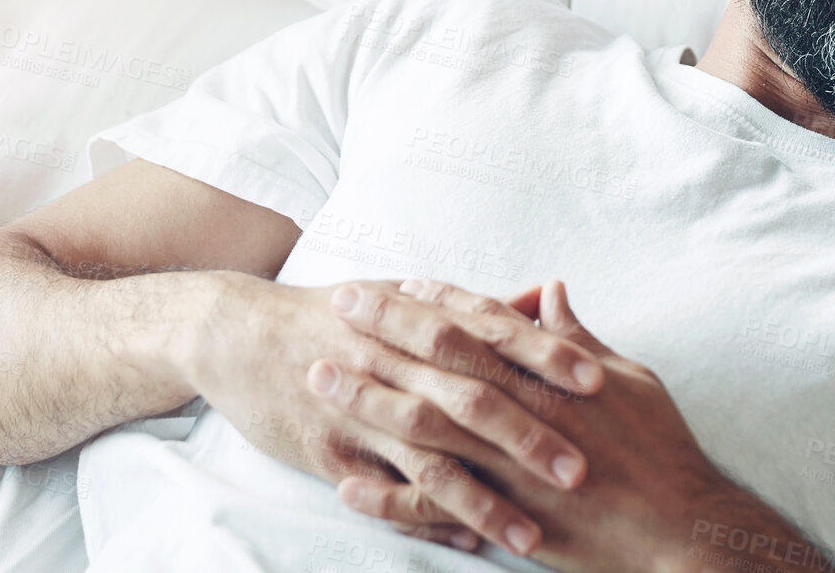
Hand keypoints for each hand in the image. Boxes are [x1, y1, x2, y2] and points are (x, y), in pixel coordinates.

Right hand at [183, 272, 604, 554]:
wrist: (237, 333)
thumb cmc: (335, 314)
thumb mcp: (404, 295)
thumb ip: (481, 305)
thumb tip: (550, 296)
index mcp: (416, 316)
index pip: (492, 333)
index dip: (544, 355)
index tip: (597, 379)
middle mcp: (391, 361)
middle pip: (468, 399)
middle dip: (526, 436)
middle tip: (581, 469)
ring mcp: (360, 410)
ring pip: (429, 458)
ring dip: (483, 498)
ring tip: (531, 534)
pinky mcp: (331, 452)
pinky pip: (387, 493)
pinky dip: (428, 518)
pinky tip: (468, 540)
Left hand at [321, 278, 807, 572]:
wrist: (677, 529)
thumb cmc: (660, 451)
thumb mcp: (627, 376)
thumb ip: (577, 335)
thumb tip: (550, 292)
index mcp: (547, 373)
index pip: (479, 323)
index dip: (436, 299)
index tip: (397, 280)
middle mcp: (518, 410)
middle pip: (437, 359)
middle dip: (385, 328)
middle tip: (339, 302)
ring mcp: (504, 465)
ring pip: (420, 424)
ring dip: (366, 398)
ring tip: (319, 377)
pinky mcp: (500, 516)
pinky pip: (429, 504)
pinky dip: (385, 494)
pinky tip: (344, 484)